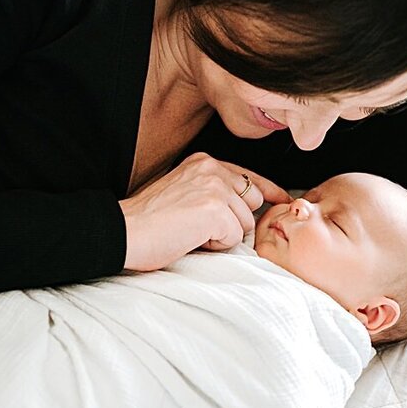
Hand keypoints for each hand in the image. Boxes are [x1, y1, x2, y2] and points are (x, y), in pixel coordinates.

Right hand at [118, 153, 290, 270]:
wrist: (124, 232)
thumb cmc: (148, 221)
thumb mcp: (184, 193)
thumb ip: (213, 192)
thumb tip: (245, 210)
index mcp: (203, 162)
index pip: (249, 176)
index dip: (268, 191)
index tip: (282, 199)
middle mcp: (211, 168)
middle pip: (252, 201)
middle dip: (235, 221)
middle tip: (200, 228)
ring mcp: (214, 187)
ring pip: (245, 223)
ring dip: (223, 236)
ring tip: (191, 232)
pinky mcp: (214, 209)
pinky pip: (234, 238)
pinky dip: (216, 246)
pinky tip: (191, 239)